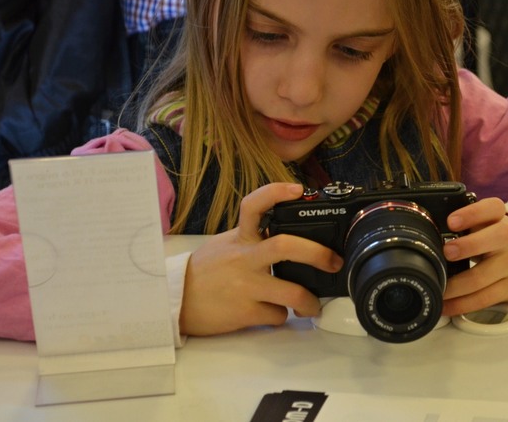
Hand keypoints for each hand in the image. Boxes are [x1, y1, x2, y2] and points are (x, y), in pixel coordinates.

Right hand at [179, 183, 342, 335]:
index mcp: (240, 238)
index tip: (297, 190)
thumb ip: (254, 239)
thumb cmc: (205, 272)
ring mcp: (245, 286)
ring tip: (314, 306)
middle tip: (333, 262)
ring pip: (292, 292)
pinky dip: (281, 317)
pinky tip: (274, 314)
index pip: (254, 206)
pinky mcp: (245, 313)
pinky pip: (277, 316)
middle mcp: (244, 259)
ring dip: (310, 302)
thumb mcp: (226, 245)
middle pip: (286, 247)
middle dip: (318, 254)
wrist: (174, 301)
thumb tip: (293, 238)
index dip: (276, 193)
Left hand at [440, 197, 507, 316]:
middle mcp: (507, 239)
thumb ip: (467, 221)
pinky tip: (446, 306)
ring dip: (456, 285)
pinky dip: (462, 305)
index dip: (471, 213)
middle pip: (494, 238)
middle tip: (446, 252)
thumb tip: (427, 229)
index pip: (491, 208)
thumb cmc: (500, 236)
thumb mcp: (490, 221)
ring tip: (437, 287)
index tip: (451, 221)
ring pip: (483, 277)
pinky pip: (484, 299)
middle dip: (468, 246)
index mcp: (499, 218)